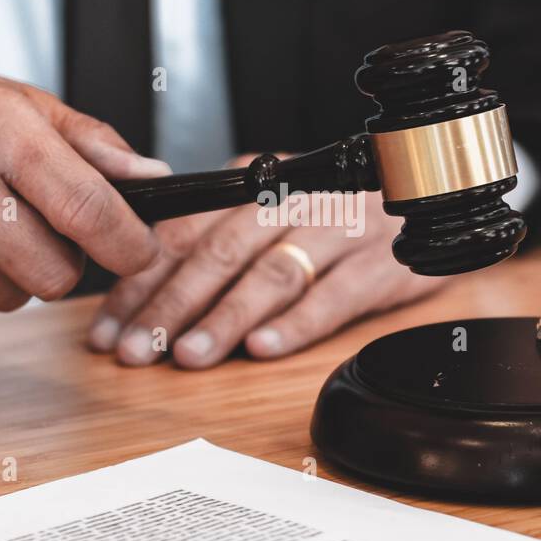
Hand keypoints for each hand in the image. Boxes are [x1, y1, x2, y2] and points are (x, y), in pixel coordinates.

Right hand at [0, 68, 167, 315]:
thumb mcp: (10, 100)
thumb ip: (88, 142)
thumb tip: (152, 180)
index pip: (86, 206)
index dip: (129, 243)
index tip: (142, 251)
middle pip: (55, 273)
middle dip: (62, 260)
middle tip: (40, 230)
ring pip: (10, 298)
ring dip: (10, 274)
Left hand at [88, 155, 447, 367]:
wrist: (432, 196)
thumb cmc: (336, 212)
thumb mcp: (273, 204)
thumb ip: (216, 230)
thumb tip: (140, 275)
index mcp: (255, 185)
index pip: (183, 231)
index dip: (140, 281)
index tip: (108, 328)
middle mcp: (292, 201)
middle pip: (220, 252)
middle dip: (171, 305)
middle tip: (138, 350)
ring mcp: (339, 231)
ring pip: (271, 273)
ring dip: (225, 317)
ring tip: (190, 355)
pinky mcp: (380, 266)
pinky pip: (334, 296)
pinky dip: (297, 324)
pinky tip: (263, 349)